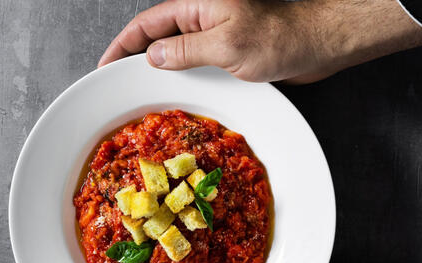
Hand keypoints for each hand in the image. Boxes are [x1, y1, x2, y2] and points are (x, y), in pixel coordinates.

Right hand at [98, 0, 421, 82]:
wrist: (317, 45)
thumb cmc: (280, 38)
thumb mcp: (227, 45)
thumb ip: (186, 49)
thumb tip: (152, 56)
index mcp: (198, 8)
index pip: (148, 24)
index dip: (123, 43)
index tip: (104, 65)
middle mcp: (203, 21)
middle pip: (158, 39)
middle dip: (136, 60)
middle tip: (118, 87)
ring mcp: (216, 38)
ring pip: (177, 55)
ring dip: (160, 73)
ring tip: (141, 96)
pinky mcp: (230, 55)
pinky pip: (198, 66)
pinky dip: (184, 80)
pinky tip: (178, 96)